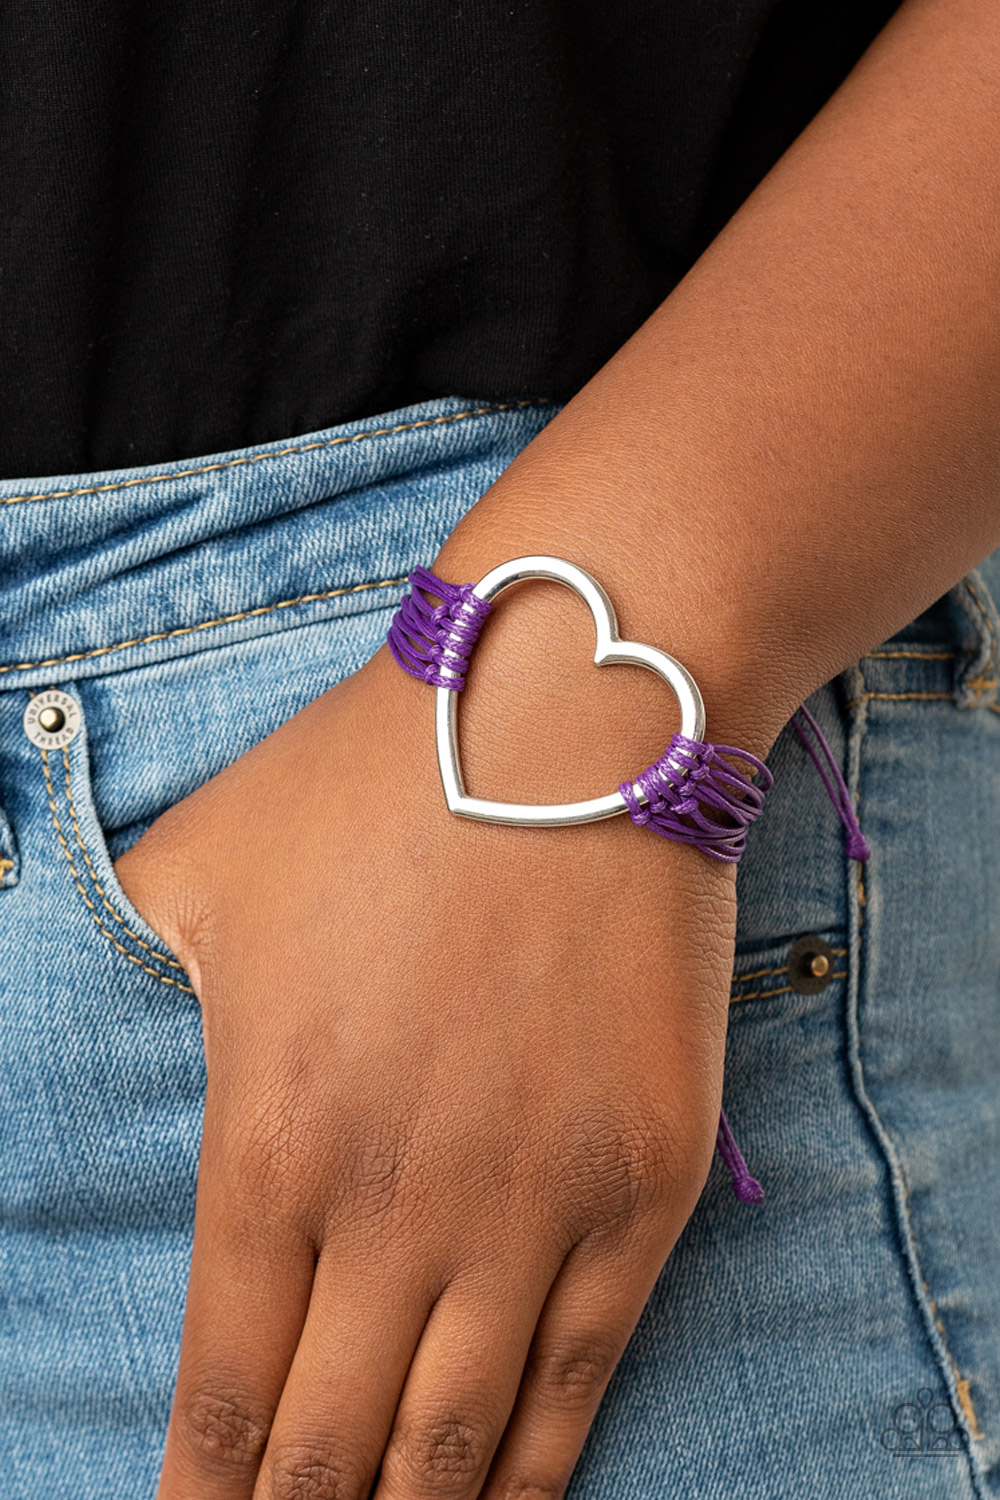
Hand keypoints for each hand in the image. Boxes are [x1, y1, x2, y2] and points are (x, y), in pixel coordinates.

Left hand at [115, 592, 740, 1499]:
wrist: (574, 718)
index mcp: (268, 1143)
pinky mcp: (644, 1182)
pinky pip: (584, 1373)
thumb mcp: (199, 868)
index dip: (204, 1498)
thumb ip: (132, 967)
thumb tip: (104, 1000)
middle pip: (334, 1447)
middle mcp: (398, 1206)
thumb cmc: (374, 783)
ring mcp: (534, 1204)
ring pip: (458, 1439)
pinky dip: (536, 1464)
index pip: (225, 1392)